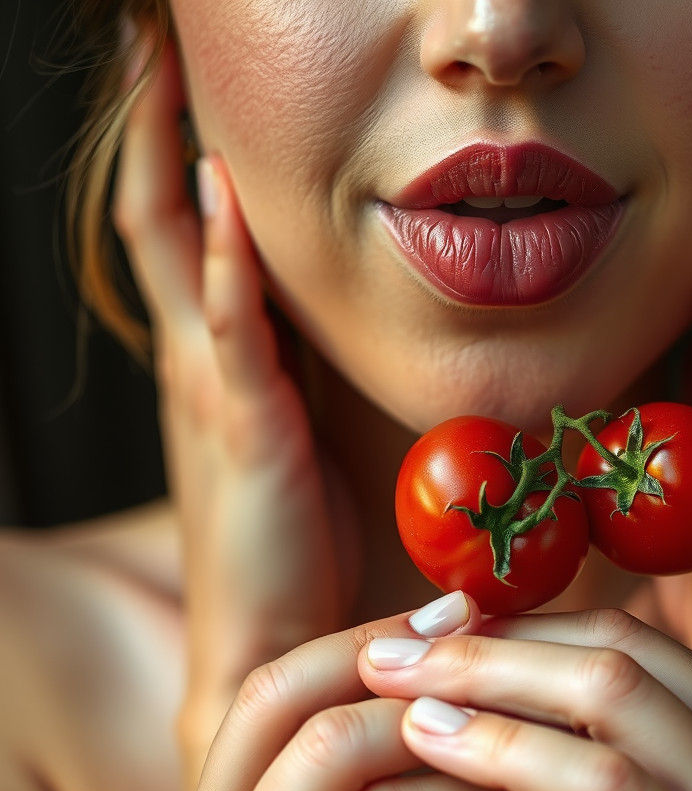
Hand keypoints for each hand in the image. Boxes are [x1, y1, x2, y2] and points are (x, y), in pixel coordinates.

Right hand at [113, 38, 354, 790]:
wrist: (270, 641)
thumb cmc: (294, 551)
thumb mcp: (299, 449)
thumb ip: (308, 392)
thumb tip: (351, 345)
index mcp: (217, 369)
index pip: (186, 240)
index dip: (176, 160)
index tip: (185, 84)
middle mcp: (197, 365)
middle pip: (156, 221)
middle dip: (150, 129)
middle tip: (150, 39)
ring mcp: (210, 392)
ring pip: (173, 254)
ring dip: (168, 161)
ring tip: (163, 72)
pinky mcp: (243, 429)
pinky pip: (227, 330)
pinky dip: (221, 263)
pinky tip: (221, 197)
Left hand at [360, 609, 691, 790]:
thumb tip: (480, 732)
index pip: (611, 637)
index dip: (510, 627)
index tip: (421, 635)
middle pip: (606, 647)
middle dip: (487, 639)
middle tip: (388, 644)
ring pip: (608, 694)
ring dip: (486, 681)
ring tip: (391, 686)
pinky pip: (609, 790)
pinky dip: (514, 756)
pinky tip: (439, 748)